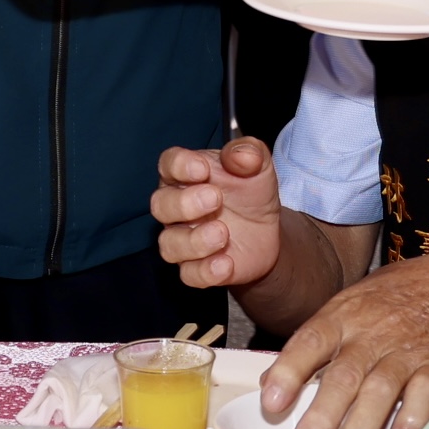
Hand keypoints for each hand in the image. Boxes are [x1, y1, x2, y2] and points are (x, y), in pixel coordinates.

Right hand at [154, 135, 287, 289]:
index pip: (169, 164)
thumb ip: (250, 153)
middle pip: (160, 205)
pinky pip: (189, 275)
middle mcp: (177, 207)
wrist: (268, 233)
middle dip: (184, 203)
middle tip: (215, 198)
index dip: (180, 166)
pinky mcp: (196, 268)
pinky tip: (226, 263)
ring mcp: (183, 239)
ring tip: (223, 233)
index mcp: (186, 175)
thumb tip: (242, 155)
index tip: (202, 168)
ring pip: (169, 245)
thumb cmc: (251, 193)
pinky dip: (205, 271)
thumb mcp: (259, 167)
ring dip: (194, 241)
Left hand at [258, 251, 428, 428]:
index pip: (310, 342)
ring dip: (361, 428)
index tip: (271, 403)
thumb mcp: (345, 309)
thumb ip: (311, 346)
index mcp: (342, 318)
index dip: (289, 372)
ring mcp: (407, 350)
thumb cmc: (389, 304)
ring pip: (381, 389)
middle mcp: (372, 334)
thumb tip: (269, 382)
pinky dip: (410, 418)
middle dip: (323, 415)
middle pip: (344, 375)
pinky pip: (425, 394)